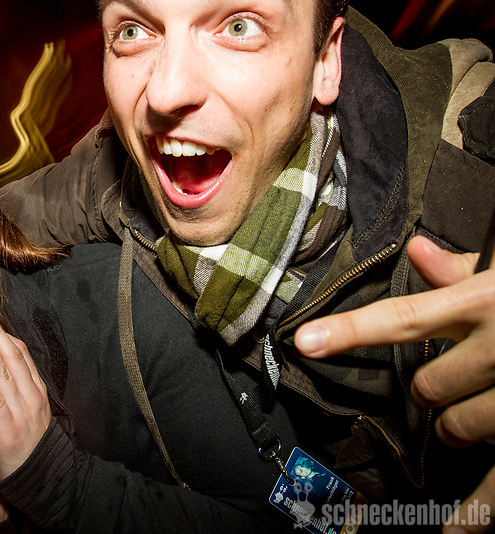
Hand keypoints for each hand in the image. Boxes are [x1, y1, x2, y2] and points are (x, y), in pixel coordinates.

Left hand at [0, 307, 52, 477]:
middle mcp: (32, 396)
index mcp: (36, 391)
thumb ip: (9, 392)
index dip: (6, 335)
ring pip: (5, 373)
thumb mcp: (26, 413)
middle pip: (14, 358)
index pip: (22, 356)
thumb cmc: (30, 446)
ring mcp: (22, 411)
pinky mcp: (9, 428)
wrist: (45, 478)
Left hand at [294, 236, 494, 532]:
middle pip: (427, 386)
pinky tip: (456, 529)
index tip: (304, 342)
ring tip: (493, 401)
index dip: (350, 331)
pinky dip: (478, 510)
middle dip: (433, 387)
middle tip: (463, 376)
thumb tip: (417, 250)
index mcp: (484, 305)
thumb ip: (463, 272)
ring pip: (458, 427)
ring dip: (464, 422)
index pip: (403, 318)